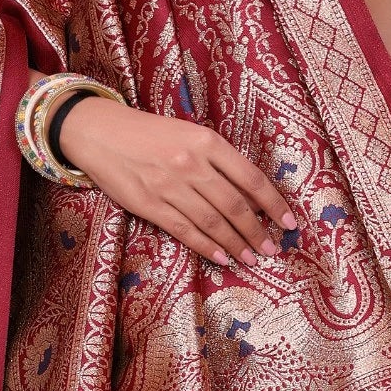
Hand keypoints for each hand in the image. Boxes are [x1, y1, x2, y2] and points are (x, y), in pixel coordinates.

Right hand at [55, 99, 296, 267]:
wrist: (101, 132)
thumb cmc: (151, 133)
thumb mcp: (190, 134)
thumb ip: (218, 160)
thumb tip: (251, 197)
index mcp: (207, 141)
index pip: (251, 178)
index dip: (274, 204)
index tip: (289, 223)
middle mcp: (191, 163)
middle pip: (235, 205)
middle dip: (258, 232)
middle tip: (273, 250)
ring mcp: (169, 186)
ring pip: (213, 222)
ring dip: (236, 244)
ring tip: (251, 258)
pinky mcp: (149, 205)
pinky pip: (185, 231)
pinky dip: (207, 247)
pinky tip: (222, 258)